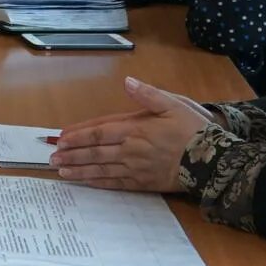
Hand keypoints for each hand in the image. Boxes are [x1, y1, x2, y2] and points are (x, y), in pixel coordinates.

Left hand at [50, 77, 213, 190]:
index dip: (78, 135)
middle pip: (94, 152)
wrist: (213, 161)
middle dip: (71, 154)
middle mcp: (130, 150)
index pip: (98, 132)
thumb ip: (148, 95)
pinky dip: (97, 182)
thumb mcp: (173, 104)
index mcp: (135, 129)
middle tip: (52, 156)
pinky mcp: (142, 183)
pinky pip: (115, 183)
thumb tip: (127, 82)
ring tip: (60, 170)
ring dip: (79, 169)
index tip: (60, 137)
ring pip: (101, 169)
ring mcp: (135, 169)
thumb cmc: (193, 130)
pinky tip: (85, 182)